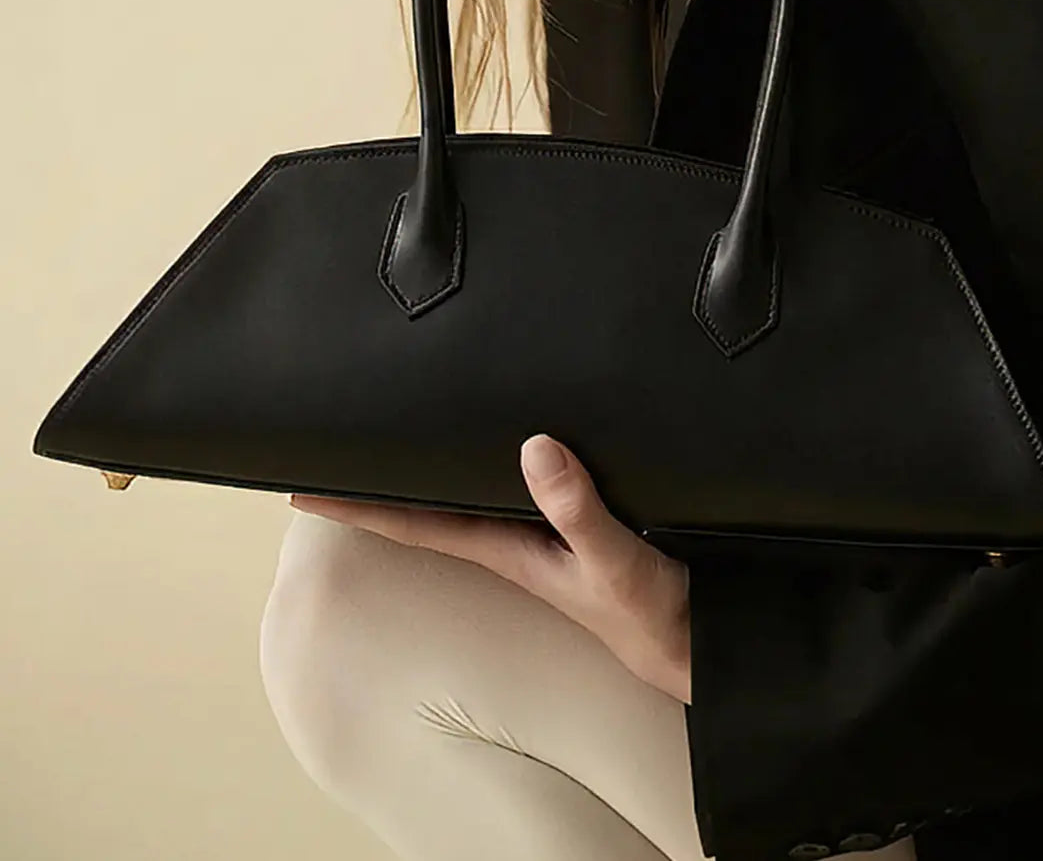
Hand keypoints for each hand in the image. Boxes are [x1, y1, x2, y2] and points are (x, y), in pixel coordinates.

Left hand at [290, 434, 691, 704]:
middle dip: (383, 480)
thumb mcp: (614, 563)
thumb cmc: (653, 619)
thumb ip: (576, 510)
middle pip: (431, 505)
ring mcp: (542, 535)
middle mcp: (514, 540)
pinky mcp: (573, 524)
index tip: (302, 490)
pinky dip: (493, 465)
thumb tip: (533, 449)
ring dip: (431, 471)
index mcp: (508, 549)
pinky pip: (515, 488)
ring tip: (394, 437)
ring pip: (470, 494)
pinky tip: (494, 447)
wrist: (699, 645)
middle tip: (337, 444)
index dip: (359, 507)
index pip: (415, 523)